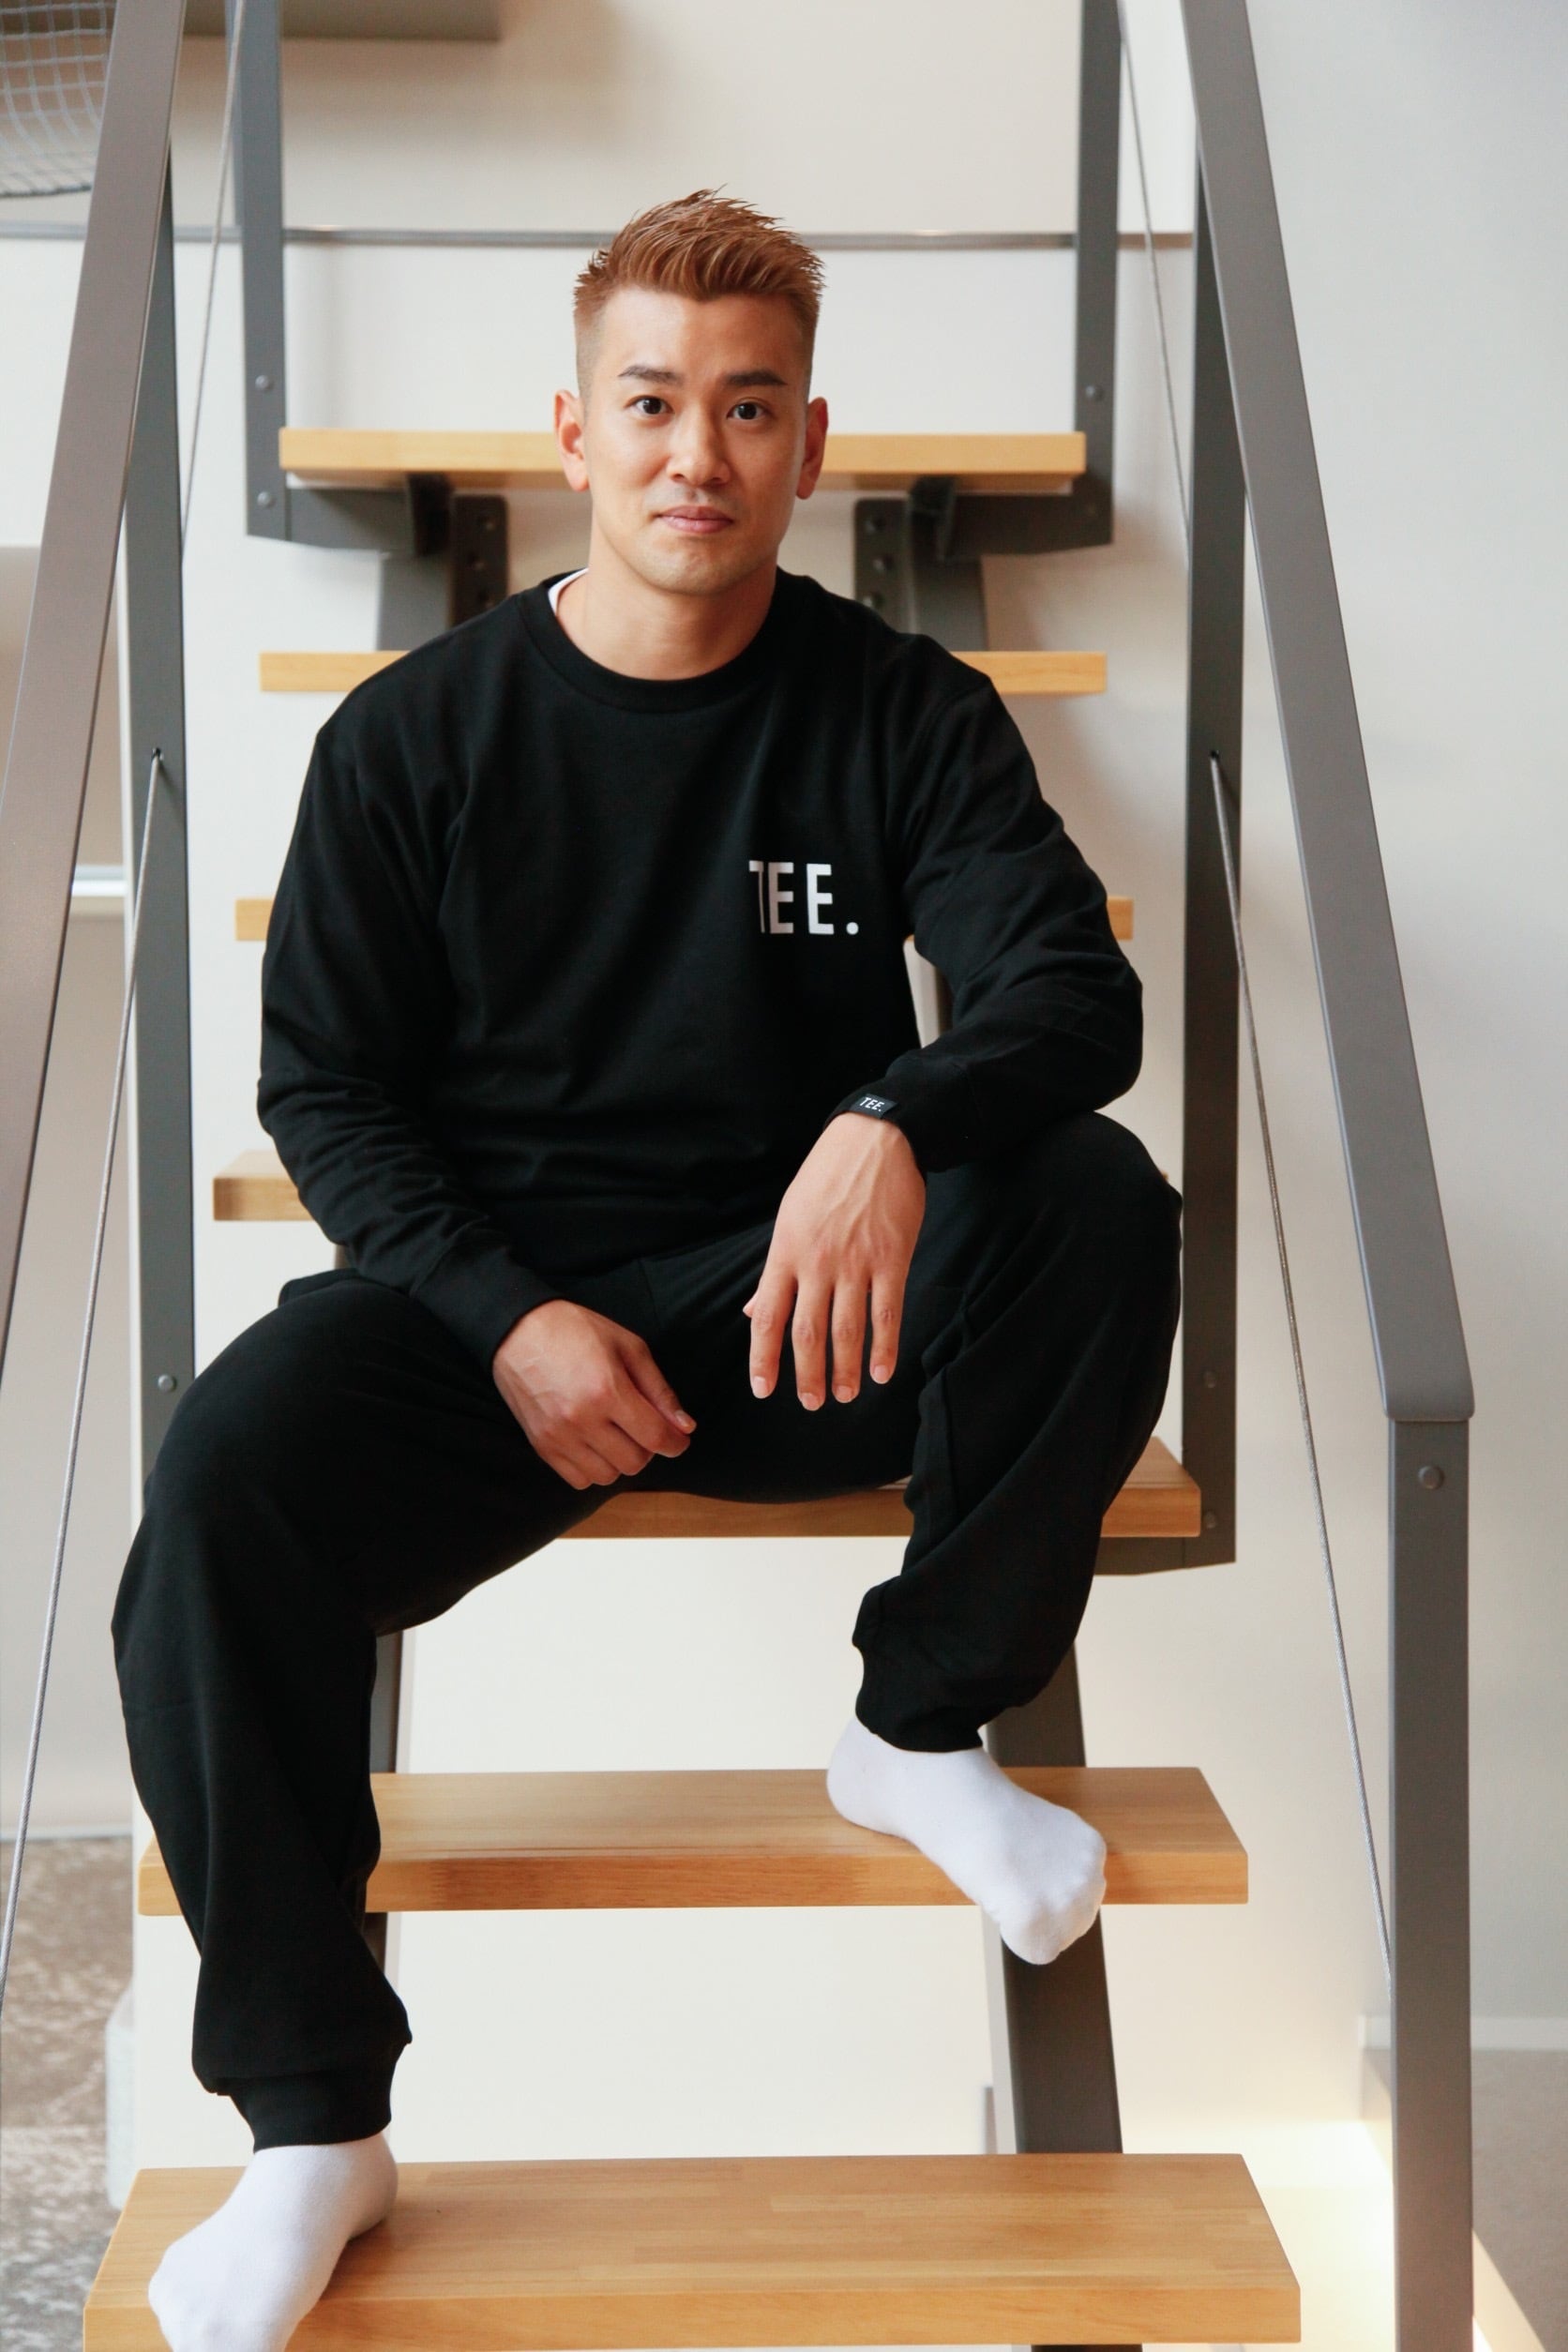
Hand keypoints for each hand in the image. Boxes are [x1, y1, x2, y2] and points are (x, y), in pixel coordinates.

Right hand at [493, 1299, 694, 1488]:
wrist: (518, 1330)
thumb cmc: (577, 1331)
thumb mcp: (629, 1347)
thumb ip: (659, 1390)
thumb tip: (685, 1427)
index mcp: (608, 1390)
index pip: (655, 1437)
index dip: (675, 1443)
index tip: (678, 1438)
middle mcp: (582, 1419)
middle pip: (633, 1462)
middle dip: (648, 1449)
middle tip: (642, 1427)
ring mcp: (558, 1436)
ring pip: (607, 1476)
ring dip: (620, 1460)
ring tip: (616, 1434)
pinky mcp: (541, 1445)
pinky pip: (578, 1480)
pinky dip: (593, 1468)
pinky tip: (594, 1444)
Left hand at [745, 1113, 924, 1407]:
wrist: (877, 1140)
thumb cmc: (827, 1178)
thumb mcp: (789, 1217)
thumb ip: (774, 1271)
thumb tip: (754, 1313)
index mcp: (785, 1252)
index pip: (768, 1317)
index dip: (764, 1358)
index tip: (764, 1390)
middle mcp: (817, 1262)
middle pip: (807, 1332)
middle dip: (807, 1375)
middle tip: (811, 1403)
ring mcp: (856, 1262)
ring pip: (847, 1330)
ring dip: (845, 1370)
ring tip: (845, 1395)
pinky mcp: (892, 1258)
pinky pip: (887, 1313)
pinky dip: (884, 1347)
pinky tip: (882, 1372)